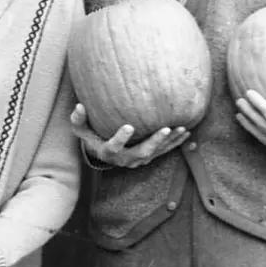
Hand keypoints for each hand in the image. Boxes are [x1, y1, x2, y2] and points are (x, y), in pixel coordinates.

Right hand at [69, 103, 188, 168]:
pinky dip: (175, 143)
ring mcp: (138, 160)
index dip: (121, 138)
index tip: (129, 126)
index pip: (113, 146)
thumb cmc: (91, 138)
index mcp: (108, 152)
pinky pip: (163, 152)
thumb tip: (79, 106)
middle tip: (166, 128)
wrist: (103, 154)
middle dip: (155, 141)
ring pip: (156, 153)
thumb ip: (78, 120)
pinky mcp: (148, 158)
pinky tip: (186, 132)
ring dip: (170, 141)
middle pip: (142, 152)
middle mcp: (125, 159)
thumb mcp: (81, 131)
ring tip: (182, 128)